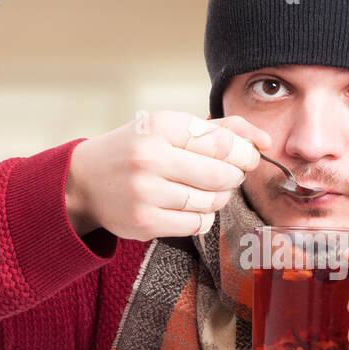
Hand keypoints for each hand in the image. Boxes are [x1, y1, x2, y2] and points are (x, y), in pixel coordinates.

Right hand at [66, 111, 271, 240]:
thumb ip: (219, 129)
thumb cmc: (137, 150)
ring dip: (218, 198)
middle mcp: (151, 158)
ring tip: (202, 190)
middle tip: (225, 174)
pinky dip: (202, 217)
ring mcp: (146, 193)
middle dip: (233, 176)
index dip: (245, 153)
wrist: (85, 181)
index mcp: (160, 126)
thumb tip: (263, 140)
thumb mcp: (170, 128)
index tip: (247, 157)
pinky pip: (197, 224)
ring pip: (213, 202)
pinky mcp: (145, 222)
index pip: (223, 143)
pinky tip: (187, 207)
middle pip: (223, 175)